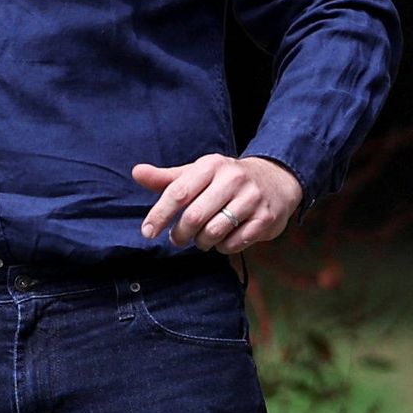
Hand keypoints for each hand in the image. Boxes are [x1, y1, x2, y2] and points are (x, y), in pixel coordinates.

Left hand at [131, 153, 301, 253]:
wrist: (276, 180)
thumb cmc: (226, 180)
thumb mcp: (197, 174)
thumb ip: (167, 178)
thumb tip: (136, 172)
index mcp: (211, 165)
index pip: (178, 192)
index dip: (160, 215)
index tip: (148, 232)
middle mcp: (233, 179)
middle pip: (194, 217)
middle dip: (180, 234)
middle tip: (177, 239)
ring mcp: (251, 198)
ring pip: (214, 232)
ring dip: (202, 242)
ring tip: (201, 238)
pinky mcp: (265, 218)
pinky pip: (235, 242)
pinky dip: (223, 247)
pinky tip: (222, 240)